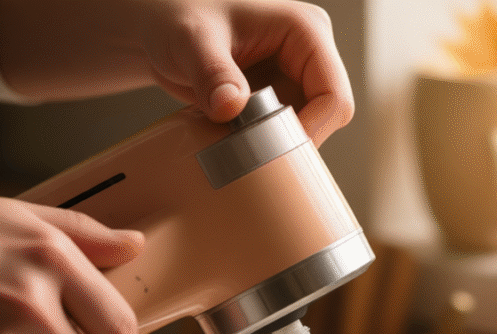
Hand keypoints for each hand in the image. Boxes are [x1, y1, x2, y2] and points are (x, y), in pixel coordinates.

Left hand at [0, 0, 354, 144]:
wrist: (161, 32)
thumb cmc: (176, 20)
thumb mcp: (190, 42)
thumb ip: (211, 72)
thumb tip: (231, 108)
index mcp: (305, 31)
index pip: (334, 97)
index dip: (310, 130)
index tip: (270, 148)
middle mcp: (311, 54)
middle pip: (327, 118)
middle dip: (292, 139)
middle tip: (250, 149)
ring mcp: (299, 78)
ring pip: (311, 130)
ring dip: (279, 144)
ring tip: (238, 140)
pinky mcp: (285, 98)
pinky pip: (290, 133)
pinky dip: (267, 144)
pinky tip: (238, 139)